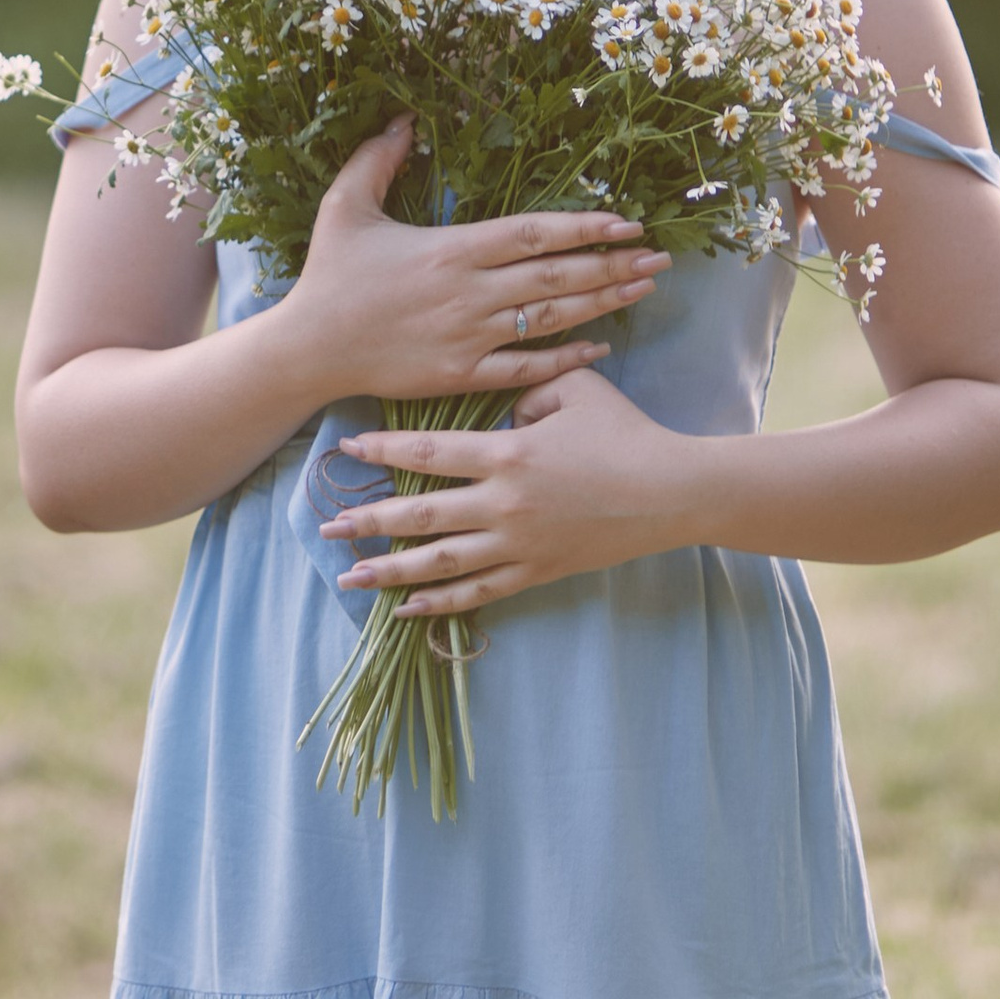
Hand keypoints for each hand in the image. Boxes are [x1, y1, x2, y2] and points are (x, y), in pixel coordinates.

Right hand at [275, 118, 668, 406]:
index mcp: (452, 249)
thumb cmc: (329, 276)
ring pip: (552, 318)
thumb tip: (404, 118)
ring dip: (603, 303)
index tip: (626, 222)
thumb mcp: (345, 205)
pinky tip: (599, 346)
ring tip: (644, 289)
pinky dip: (566, 357)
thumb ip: (377, 159)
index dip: (584, 227)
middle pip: (556, 276)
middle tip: (660, 258)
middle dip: (613, 265)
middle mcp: (471, 293)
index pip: (534, 233)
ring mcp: (470, 336)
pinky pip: (526, 367)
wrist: (309, 349)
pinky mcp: (462, 374)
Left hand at [318, 364, 693, 614]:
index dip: (383, 449)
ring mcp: (518, 544)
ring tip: (349, 578)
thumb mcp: (576, 390)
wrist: (672, 492)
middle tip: (327, 528)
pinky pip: (478, 592)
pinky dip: (440, 603)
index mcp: (508, 454)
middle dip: (368, 521)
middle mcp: (504, 504)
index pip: (429, 453)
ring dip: (390, 572)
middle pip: (420, 515)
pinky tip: (406, 609)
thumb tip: (498, 409)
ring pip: (440, 563)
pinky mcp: (536, 572)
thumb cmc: (626, 432)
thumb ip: (526, 388)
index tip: (346, 447)